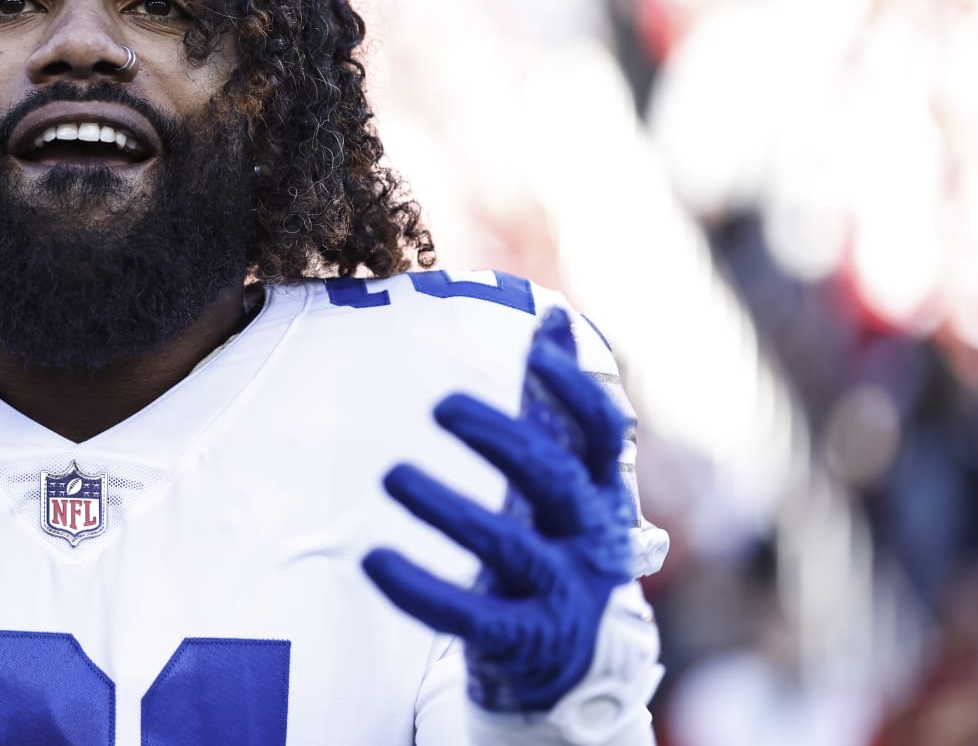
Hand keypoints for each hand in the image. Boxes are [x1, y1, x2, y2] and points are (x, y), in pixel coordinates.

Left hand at [363, 308, 634, 713]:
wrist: (570, 662)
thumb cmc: (553, 542)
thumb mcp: (563, 476)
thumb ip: (553, 404)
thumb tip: (556, 314)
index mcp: (600, 492)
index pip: (602, 433)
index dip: (574, 391)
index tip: (535, 352)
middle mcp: (590, 539)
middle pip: (555, 479)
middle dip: (502, 438)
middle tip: (442, 406)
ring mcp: (561, 593)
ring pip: (511, 548)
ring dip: (451, 509)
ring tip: (392, 476)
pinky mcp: (522, 640)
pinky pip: (469, 614)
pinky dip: (422, 588)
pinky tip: (376, 559)